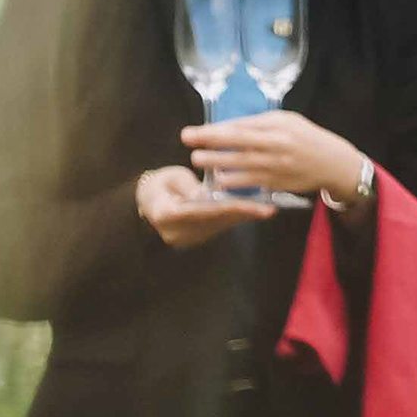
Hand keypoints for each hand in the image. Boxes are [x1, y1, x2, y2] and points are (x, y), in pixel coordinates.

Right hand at [137, 163, 275, 248]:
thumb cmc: (159, 184)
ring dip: (242, 217)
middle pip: (214, 220)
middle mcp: (175, 232)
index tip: (252, 206)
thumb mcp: (170, 177)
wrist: (148, 200)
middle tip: (268, 209)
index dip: (229, 207)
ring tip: (266, 209)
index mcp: (165, 214)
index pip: (202, 210)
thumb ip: (187, 186)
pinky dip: (234, 218)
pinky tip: (253, 212)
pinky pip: (217, 228)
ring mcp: (184, 239)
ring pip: (219, 226)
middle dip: (243, 213)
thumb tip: (202, 196)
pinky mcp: (193, 239)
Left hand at [182, 111, 369, 207]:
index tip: (193, 131)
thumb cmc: (307, 138)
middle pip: (237, 144)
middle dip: (209, 144)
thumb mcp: (288, 121)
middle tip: (188, 143)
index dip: (214, 130)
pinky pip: (251, 183)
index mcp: (278, 126)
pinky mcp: (278, 183)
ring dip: (216, 163)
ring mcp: (277, 165)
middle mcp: (277, 145)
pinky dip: (233, 182)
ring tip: (197, 161)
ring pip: (241, 164)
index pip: (240, 127)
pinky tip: (218, 180)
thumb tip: (227, 128)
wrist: (333, 163)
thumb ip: (260, 123)